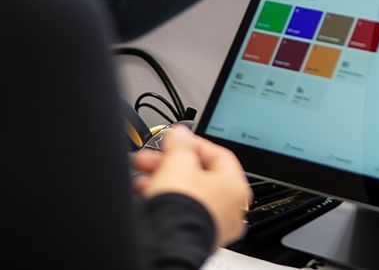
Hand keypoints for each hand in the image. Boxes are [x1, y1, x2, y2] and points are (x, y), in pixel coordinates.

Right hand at [131, 126, 251, 245]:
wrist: (168, 244)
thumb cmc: (182, 208)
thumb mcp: (178, 163)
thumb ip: (180, 144)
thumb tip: (180, 135)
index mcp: (236, 185)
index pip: (217, 155)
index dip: (191, 144)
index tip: (173, 141)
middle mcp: (231, 207)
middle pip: (199, 175)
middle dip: (170, 164)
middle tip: (150, 159)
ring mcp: (216, 225)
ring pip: (189, 194)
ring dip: (164, 181)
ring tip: (142, 178)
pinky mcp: (198, 237)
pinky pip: (184, 211)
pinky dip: (168, 201)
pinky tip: (147, 195)